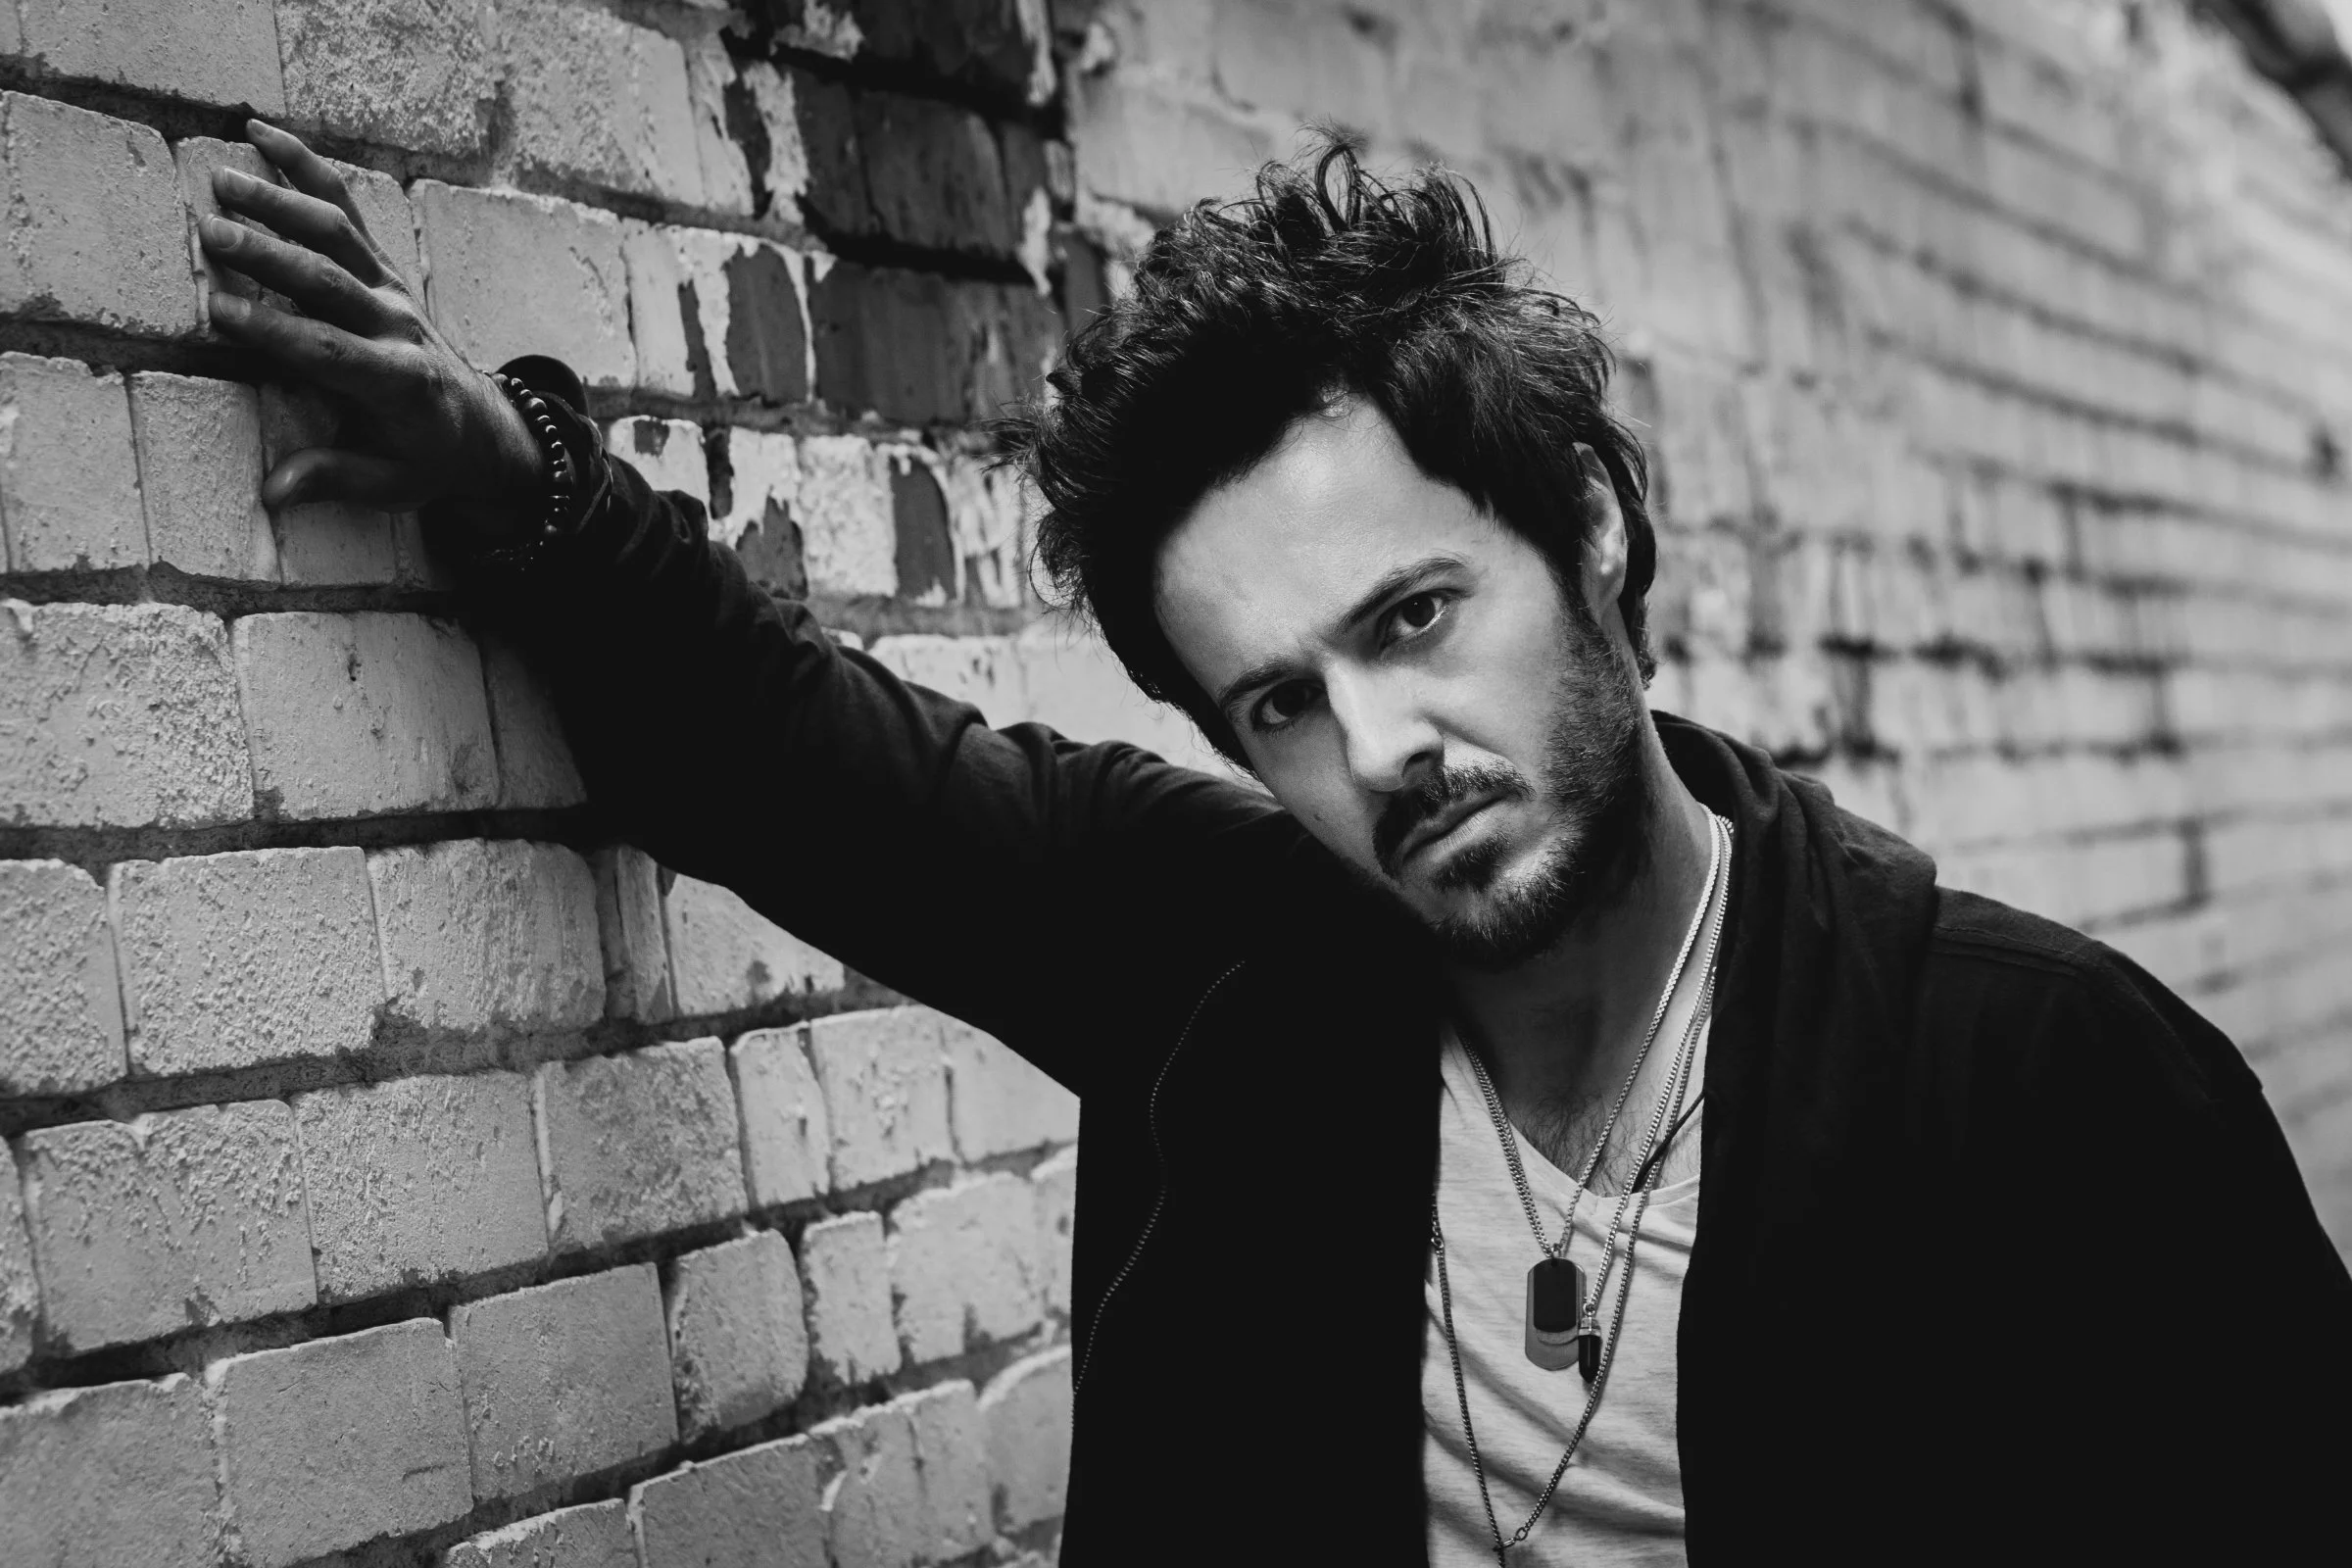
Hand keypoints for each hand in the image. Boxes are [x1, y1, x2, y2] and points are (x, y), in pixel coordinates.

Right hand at [198, 120, 547, 543]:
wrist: (484, 426)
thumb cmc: (428, 457)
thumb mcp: (392, 483)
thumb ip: (334, 480)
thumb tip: (273, 494)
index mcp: (399, 382)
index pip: (329, 349)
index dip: (274, 330)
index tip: (219, 310)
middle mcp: (399, 326)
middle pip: (329, 281)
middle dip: (269, 255)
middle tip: (208, 232)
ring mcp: (394, 289)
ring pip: (338, 234)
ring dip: (280, 202)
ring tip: (220, 178)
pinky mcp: (387, 266)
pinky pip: (349, 208)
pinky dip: (308, 166)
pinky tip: (261, 131)